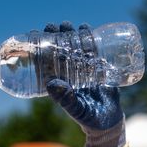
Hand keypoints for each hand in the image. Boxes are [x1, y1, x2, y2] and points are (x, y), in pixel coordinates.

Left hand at [44, 22, 127, 146]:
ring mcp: (84, 68)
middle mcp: (70, 73)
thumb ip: (65, 99)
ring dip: (71, 34)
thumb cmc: (89, 119)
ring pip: (75, 47)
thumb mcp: (76, 109)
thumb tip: (51, 83)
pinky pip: (92, 50)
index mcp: (60, 82)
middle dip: (56, 36)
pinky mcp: (98, 67)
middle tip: (53, 26)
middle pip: (60, 50)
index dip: (41, 48)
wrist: (109, 121)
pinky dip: (89, 38)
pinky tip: (86, 28)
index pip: (47, 61)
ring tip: (68, 24)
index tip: (37, 35)